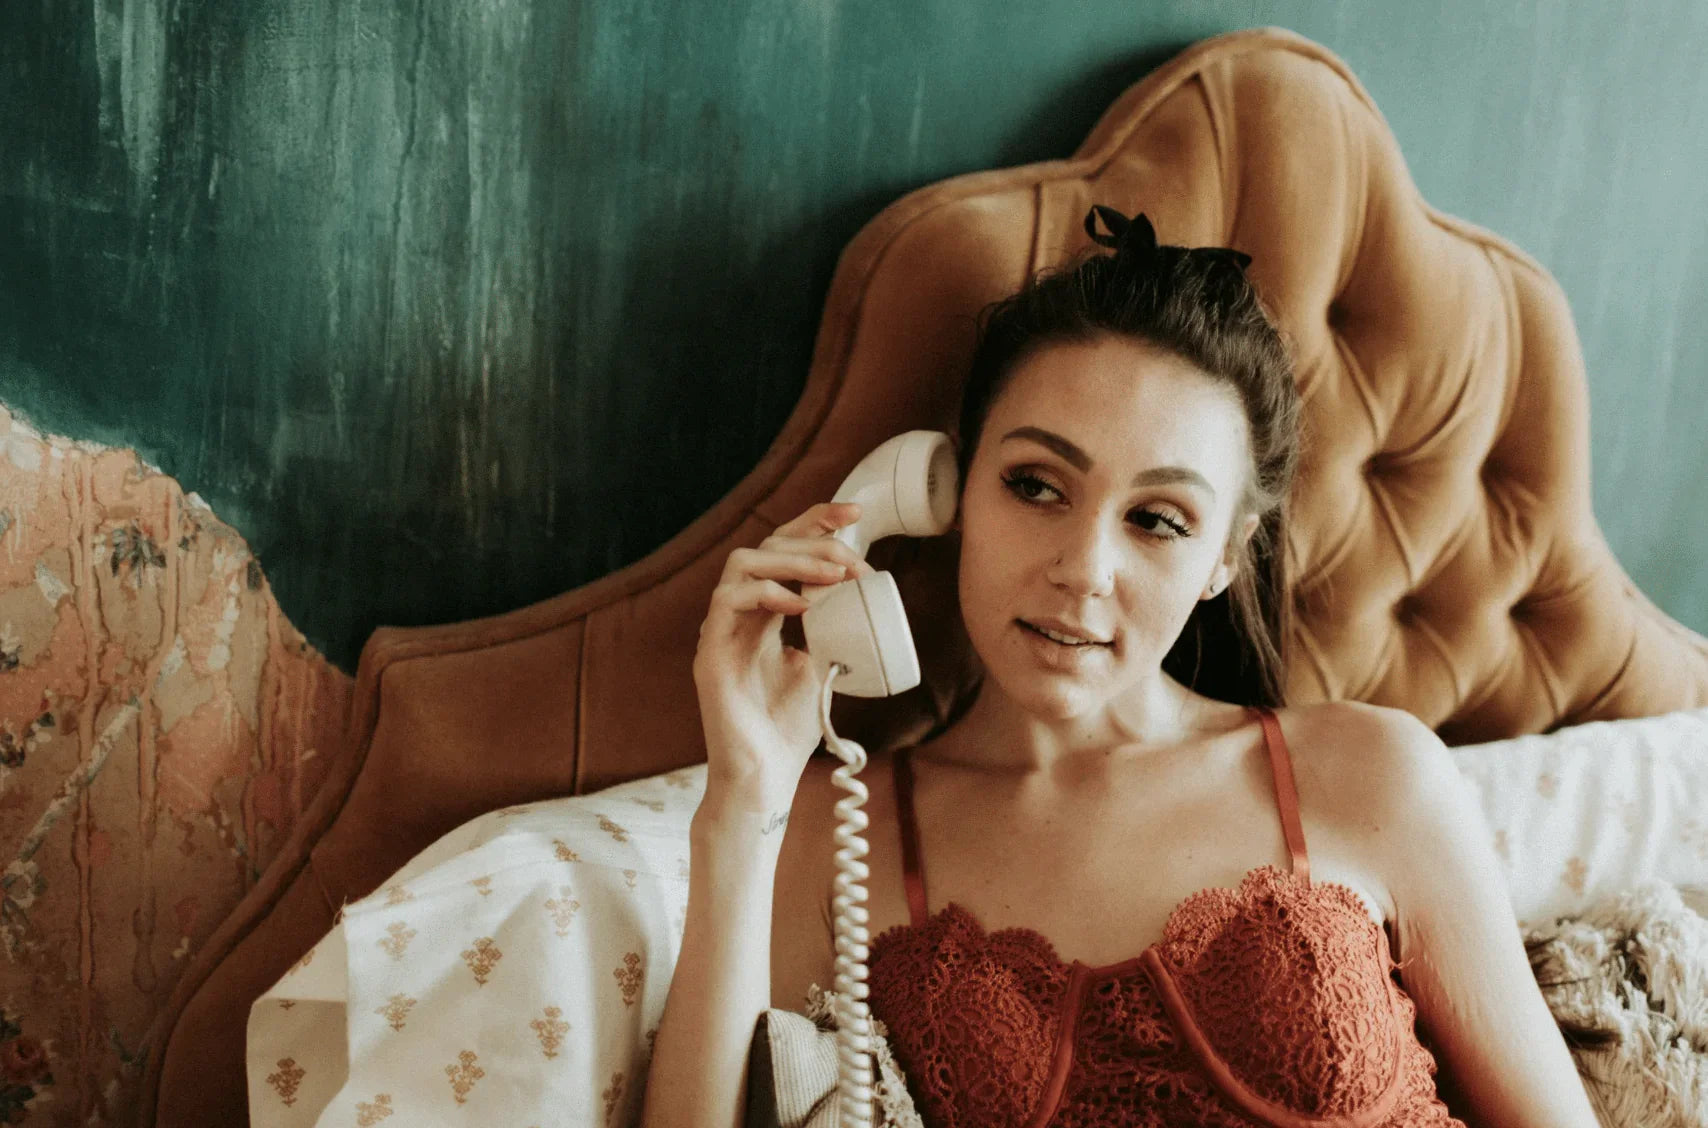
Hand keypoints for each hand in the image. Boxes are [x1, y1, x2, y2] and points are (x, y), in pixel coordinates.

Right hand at [693, 501, 875, 806]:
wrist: (763, 780)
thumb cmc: (787, 731)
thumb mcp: (820, 668)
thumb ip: (829, 632)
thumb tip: (858, 601)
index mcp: (764, 614)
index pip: (784, 550)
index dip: (815, 523)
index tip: (855, 514)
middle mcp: (738, 614)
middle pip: (766, 544)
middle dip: (812, 536)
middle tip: (853, 554)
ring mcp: (720, 631)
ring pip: (744, 561)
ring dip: (794, 560)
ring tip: (834, 575)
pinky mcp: (709, 653)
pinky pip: (728, 599)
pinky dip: (768, 592)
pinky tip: (800, 605)